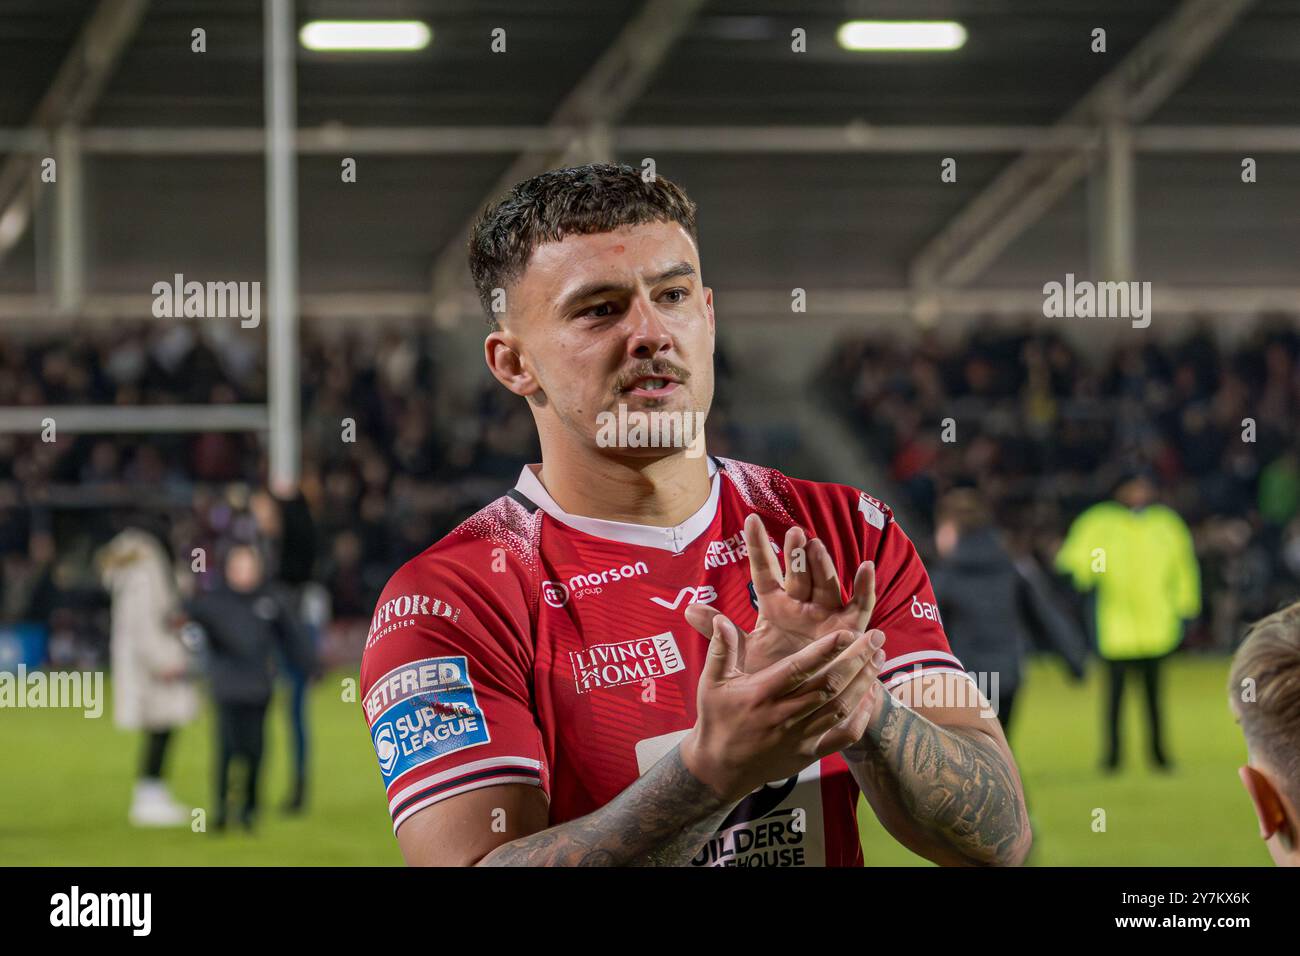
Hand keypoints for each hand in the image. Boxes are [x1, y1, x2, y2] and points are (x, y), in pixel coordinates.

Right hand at [680, 614, 884, 802]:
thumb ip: (720, 649)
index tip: (847, 632)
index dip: (825, 650)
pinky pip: (842, 736)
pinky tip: (871, 696)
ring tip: (878, 658)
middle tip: (876, 637)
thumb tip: (721, 619)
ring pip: (840, 708)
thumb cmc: (717, 720)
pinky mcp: (809, 753)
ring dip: (863, 682)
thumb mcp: (711, 682)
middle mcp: (784, 715)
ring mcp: (799, 736)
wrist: (720, 769)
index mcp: (761, 694)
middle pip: (828, 686)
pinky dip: (861, 717)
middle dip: (856, 659)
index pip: (798, 669)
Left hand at [684, 513, 877, 674]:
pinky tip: (866, 567)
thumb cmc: (773, 675)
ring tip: (816, 547)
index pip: (764, 571)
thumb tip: (688, 609)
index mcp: (775, 606)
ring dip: (823, 565)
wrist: (802, 705)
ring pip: (826, 584)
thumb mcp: (745, 652)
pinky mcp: (849, 629)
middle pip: (798, 575)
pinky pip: (860, 605)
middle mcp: (802, 604)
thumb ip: (720, 631)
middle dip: (796, 554)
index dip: (758, 547)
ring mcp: (826, 614)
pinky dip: (864, 587)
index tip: (750, 519)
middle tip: (793, 533)